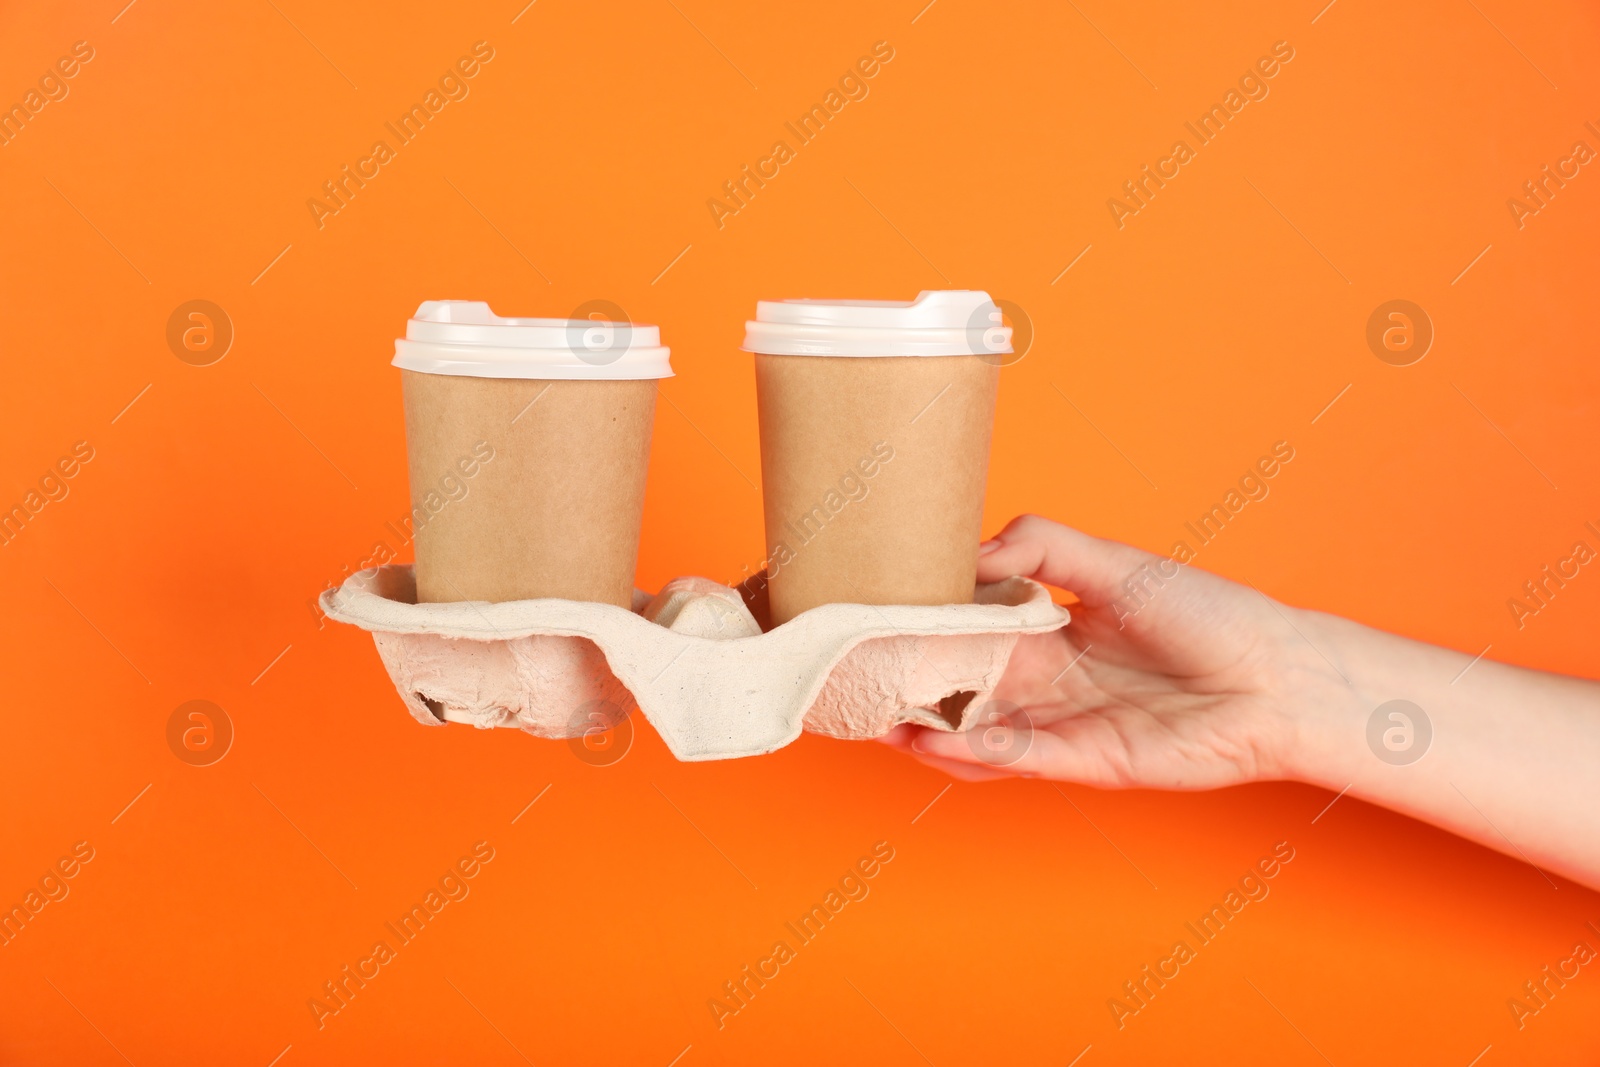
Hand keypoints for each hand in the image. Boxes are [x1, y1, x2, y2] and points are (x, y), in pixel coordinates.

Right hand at [879, 515, 1330, 786]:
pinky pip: (1015, 758)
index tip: (868, 613)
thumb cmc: (1207, 614)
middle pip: (958, 685)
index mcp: (1047, 630)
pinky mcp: (1083, 761)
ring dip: (924, 729)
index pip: (965, 628)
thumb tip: (972, 553)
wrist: (1276, 676)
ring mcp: (1059, 723)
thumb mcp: (1115, 563)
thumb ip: (1042, 547)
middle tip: (848, 675)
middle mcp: (1044, 681)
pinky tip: (934, 739)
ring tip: (873, 718)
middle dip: (904, 685)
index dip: (918, 625)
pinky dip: (972, 751)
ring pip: (974, 730)